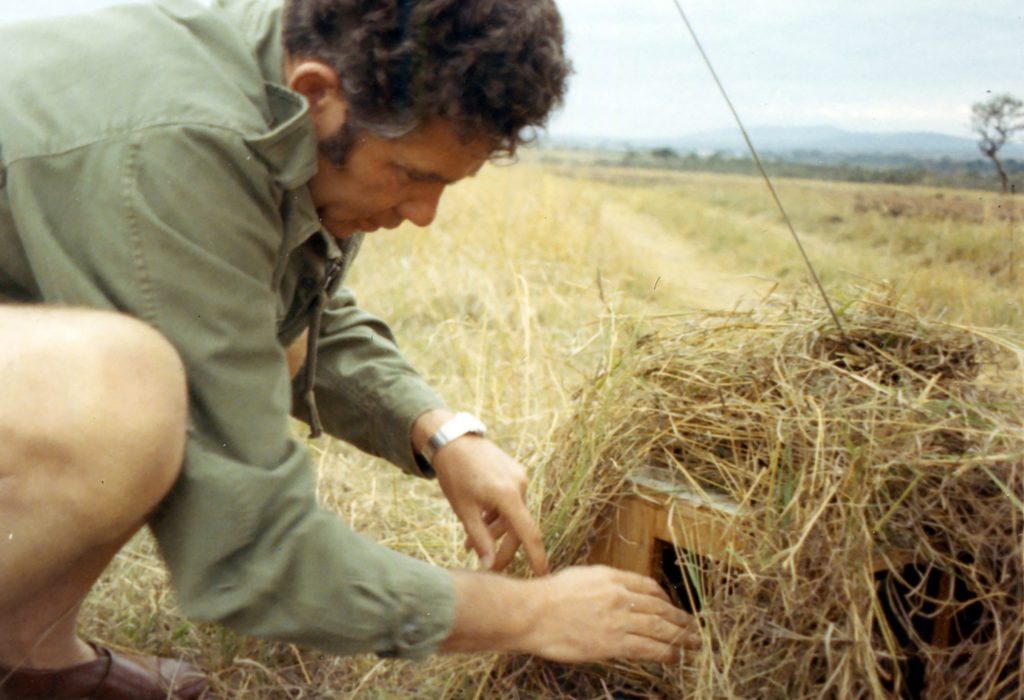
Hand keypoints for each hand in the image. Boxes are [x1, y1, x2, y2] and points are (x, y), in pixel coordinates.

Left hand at [415, 410, 546, 574]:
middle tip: (489, 568)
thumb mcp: (464, 510)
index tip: (544, 576)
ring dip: (495, 532)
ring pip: (512, 515)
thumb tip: (490, 567)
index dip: (537, 557)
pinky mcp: (514, 473)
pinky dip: (496, 515)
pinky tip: (479, 521)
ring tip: (470, 544)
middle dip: (503, 549)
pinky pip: (509, 501)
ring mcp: (519, 478)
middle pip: (518, 527)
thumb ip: (480, 539)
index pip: (528, 533)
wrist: (452, 439)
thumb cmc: (454, 475)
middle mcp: (519, 486)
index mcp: (508, 496)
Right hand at [523, 566, 700, 662]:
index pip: (648, 586)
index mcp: (611, 576)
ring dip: (681, 637)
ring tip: (693, 644)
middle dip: (681, 619)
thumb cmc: (548, 596)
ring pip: (660, 627)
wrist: (533, 613)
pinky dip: (666, 653)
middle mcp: (620, 595)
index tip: (671, 606)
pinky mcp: (613, 643)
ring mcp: (618, 619)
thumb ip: (603, 583)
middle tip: (694, 628)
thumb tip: (618, 592)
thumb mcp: (580, 577)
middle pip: (660, 607)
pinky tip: (675, 657)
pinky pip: (648, 648)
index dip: (665, 598)